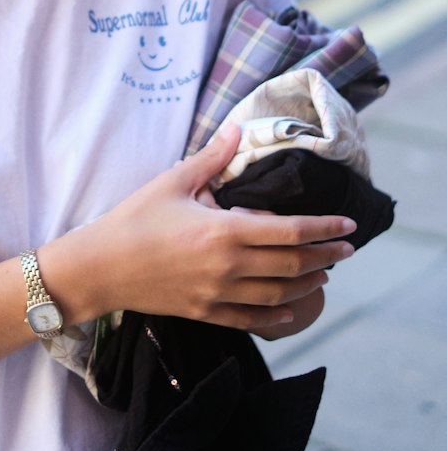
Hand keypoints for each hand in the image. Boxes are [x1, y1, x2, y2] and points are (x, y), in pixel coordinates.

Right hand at [45, 122, 355, 332]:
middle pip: (292, 265)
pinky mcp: (207, 313)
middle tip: (347, 248)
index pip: (288, 231)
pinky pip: (254, 319)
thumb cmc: (135, 219)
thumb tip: (237, 131)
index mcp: (223, 231)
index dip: (323, 228)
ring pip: (279, 294)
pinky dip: (279, 315)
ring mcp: (219, 295)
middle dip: (326, 255)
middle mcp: (228, 267)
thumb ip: (211, 158)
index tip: (348, 226)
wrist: (102, 266)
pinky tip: (293, 308)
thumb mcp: (173, 181)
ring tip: (325, 273)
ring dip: (308, 284)